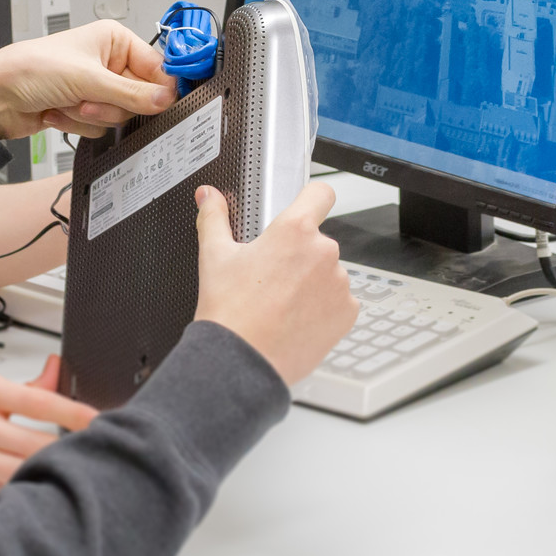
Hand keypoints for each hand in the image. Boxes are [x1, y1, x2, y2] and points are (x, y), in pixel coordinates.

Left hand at [0, 20, 174, 140]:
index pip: (156, 67)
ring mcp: (95, 88)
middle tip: (87, 98)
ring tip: (67, 102)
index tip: (162, 105)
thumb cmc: (30, 69)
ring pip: (118, 115)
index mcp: (114, 40)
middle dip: (110, 104)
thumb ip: (131, 93)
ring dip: (90, 115)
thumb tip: (166, 99)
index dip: (159, 88)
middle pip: (138, 97)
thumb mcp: (87, 79)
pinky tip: (57, 111)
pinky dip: (77, 124)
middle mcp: (107, 62)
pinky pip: (99, 127)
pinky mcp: (82, 109)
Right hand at [0, 357, 96, 495]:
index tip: (100, 420)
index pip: (38, 400)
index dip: (74, 413)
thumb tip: (55, 375)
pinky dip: (21, 487)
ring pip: (20, 471)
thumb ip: (14, 387)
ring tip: (74, 473)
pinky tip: (38, 487)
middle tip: (96, 453)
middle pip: (36, 443)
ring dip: (48, 473)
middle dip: (69, 451)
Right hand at [193, 183, 356, 385]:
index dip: (312, 198)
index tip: (306, 206)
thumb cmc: (230, 312)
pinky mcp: (347, 312)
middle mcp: (324, 252)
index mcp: (295, 230)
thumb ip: (214, 218)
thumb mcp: (215, 256)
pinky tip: (296, 318)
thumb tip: (209, 196)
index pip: (321, 194)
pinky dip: (323, 307)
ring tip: (281, 303)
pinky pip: (339, 301)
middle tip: (272, 276)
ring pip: (328, 272)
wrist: (241, 362)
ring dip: (312, 282)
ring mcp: (339, 283)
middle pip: (318, 241)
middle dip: (299, 255)